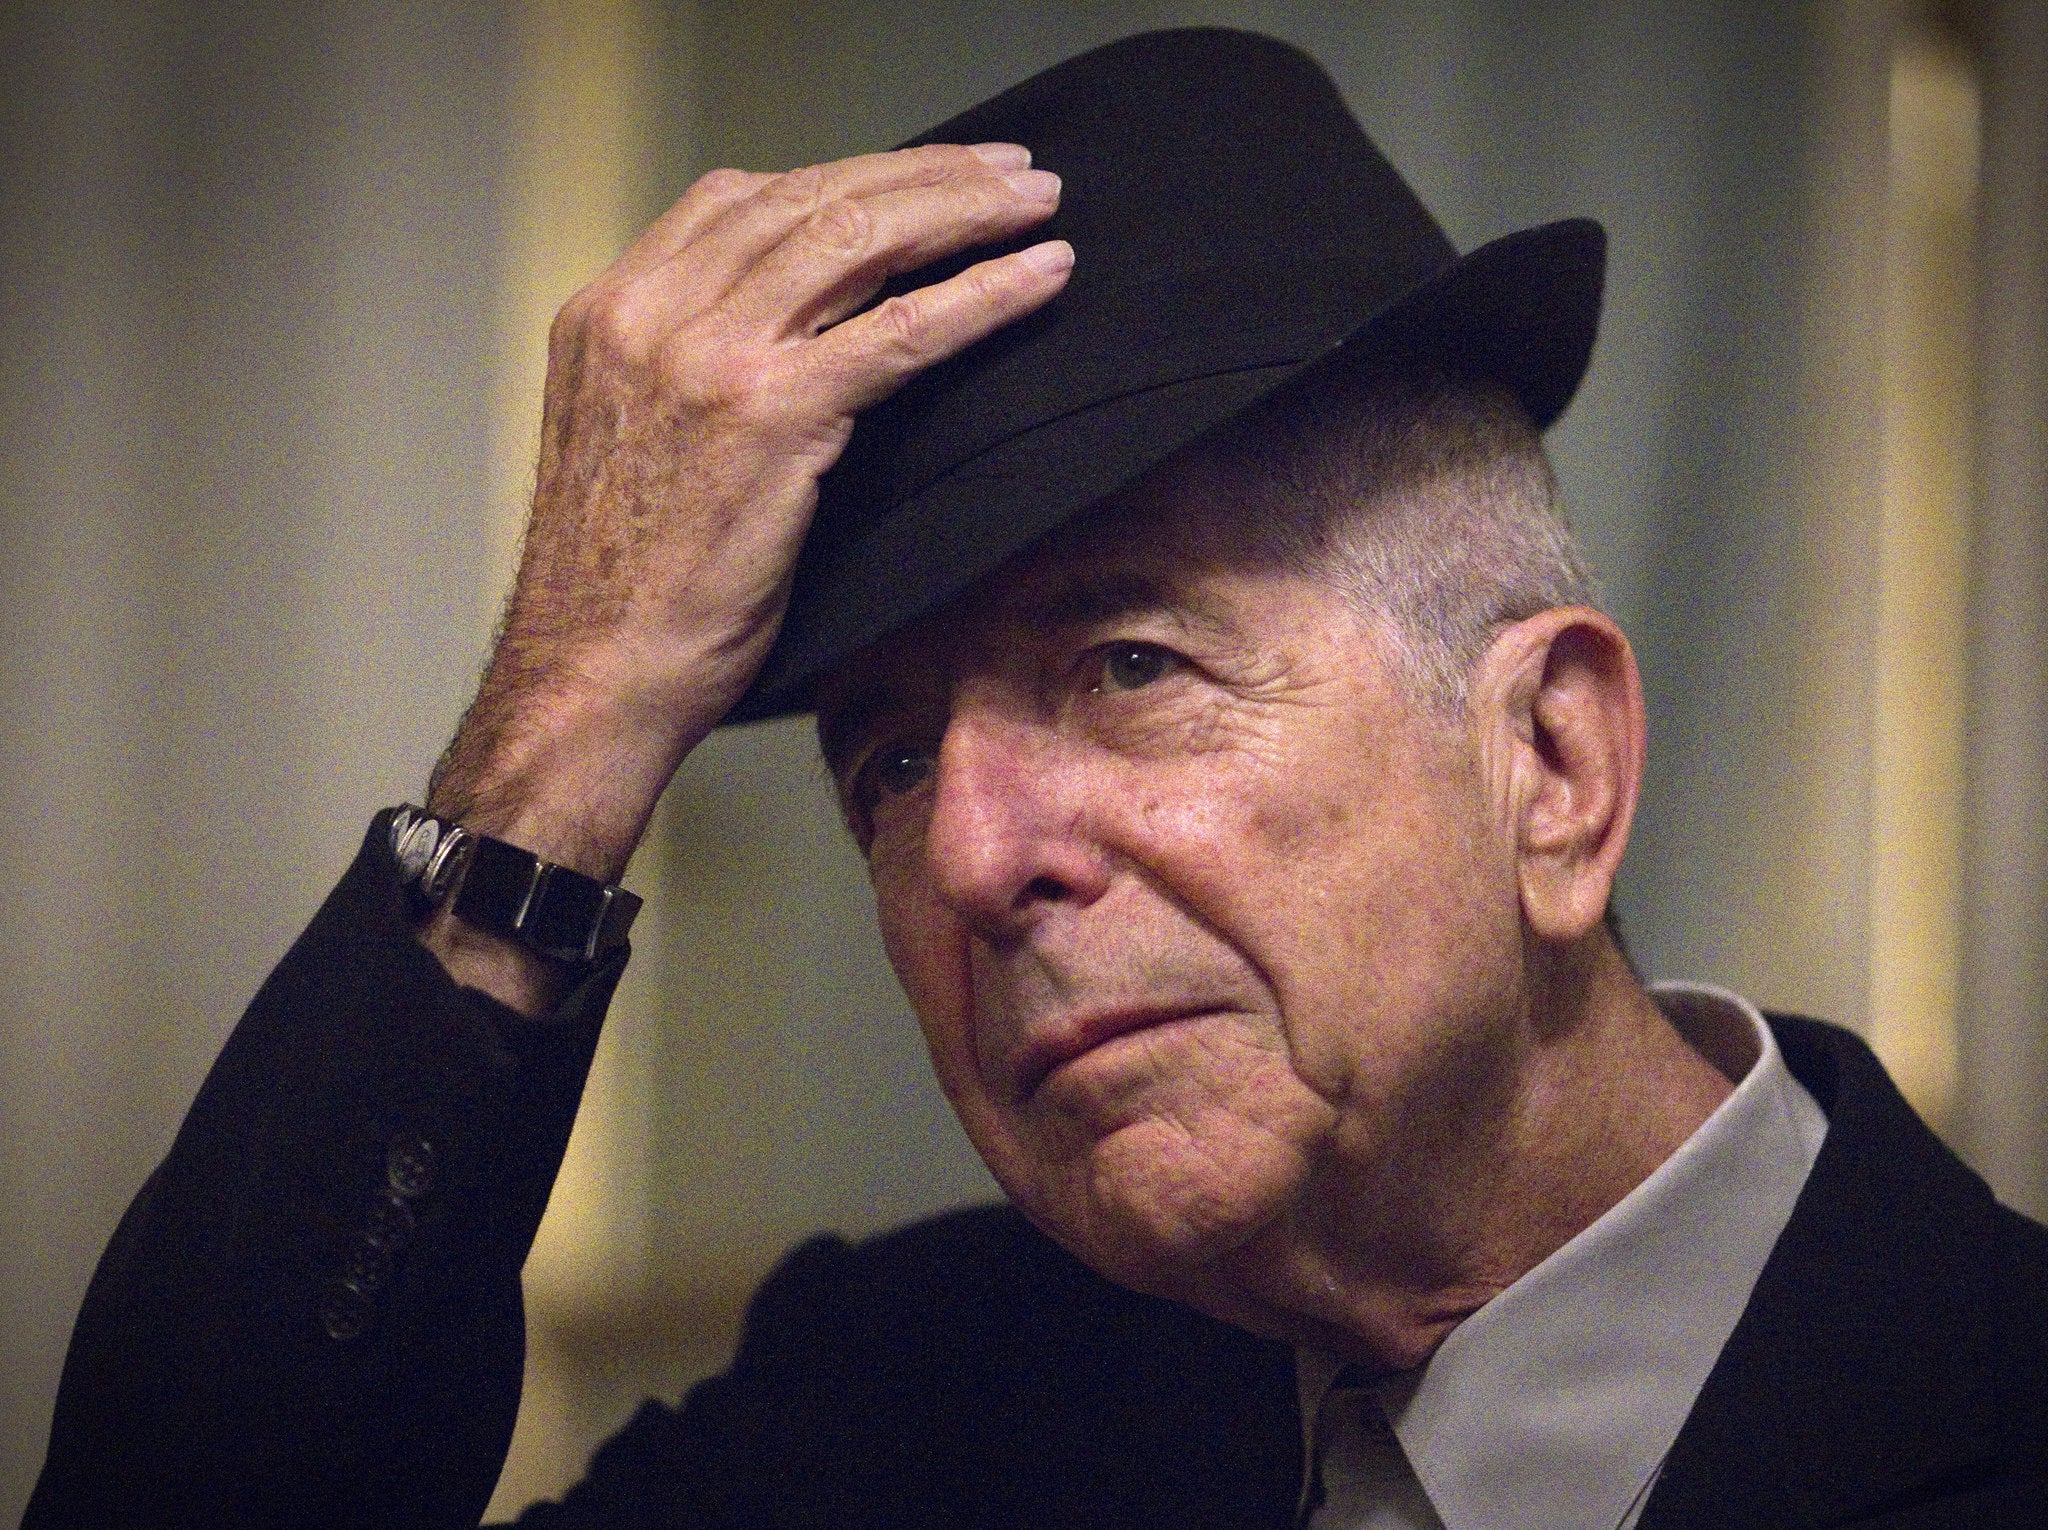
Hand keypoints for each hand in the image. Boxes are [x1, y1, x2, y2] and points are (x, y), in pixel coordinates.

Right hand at [421, 143, 1068, 1009]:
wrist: (593, 673)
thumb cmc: (626, 587)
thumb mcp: (637, 441)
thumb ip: (693, 366)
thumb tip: (804, 330)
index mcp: (611, 309)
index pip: (740, 196)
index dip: (846, 175)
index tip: (919, 176)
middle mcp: (651, 310)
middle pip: (810, 199)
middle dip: (923, 175)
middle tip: (1007, 173)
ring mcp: (707, 354)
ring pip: (858, 240)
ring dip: (962, 212)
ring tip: (1034, 206)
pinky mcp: (769, 413)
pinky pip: (899, 331)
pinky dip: (980, 295)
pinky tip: (1038, 277)